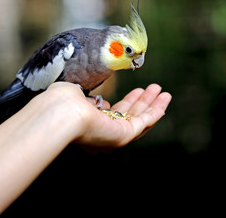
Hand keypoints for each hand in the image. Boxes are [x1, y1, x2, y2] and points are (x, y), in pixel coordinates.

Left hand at [44, 82, 171, 147]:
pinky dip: (155, 112)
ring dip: (152, 105)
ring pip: (138, 120)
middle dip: (142, 102)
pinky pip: (143, 124)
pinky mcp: (122, 136)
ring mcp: (113, 136)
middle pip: (129, 117)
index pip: (114, 114)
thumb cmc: (61, 101)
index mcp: (91, 124)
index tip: (136, 92)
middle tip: (154, 89)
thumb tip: (98, 102)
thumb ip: (87, 99)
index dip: (127, 103)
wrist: (61, 112)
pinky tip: (164, 101)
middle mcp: (103, 133)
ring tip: (162, 92)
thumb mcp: (74, 94)